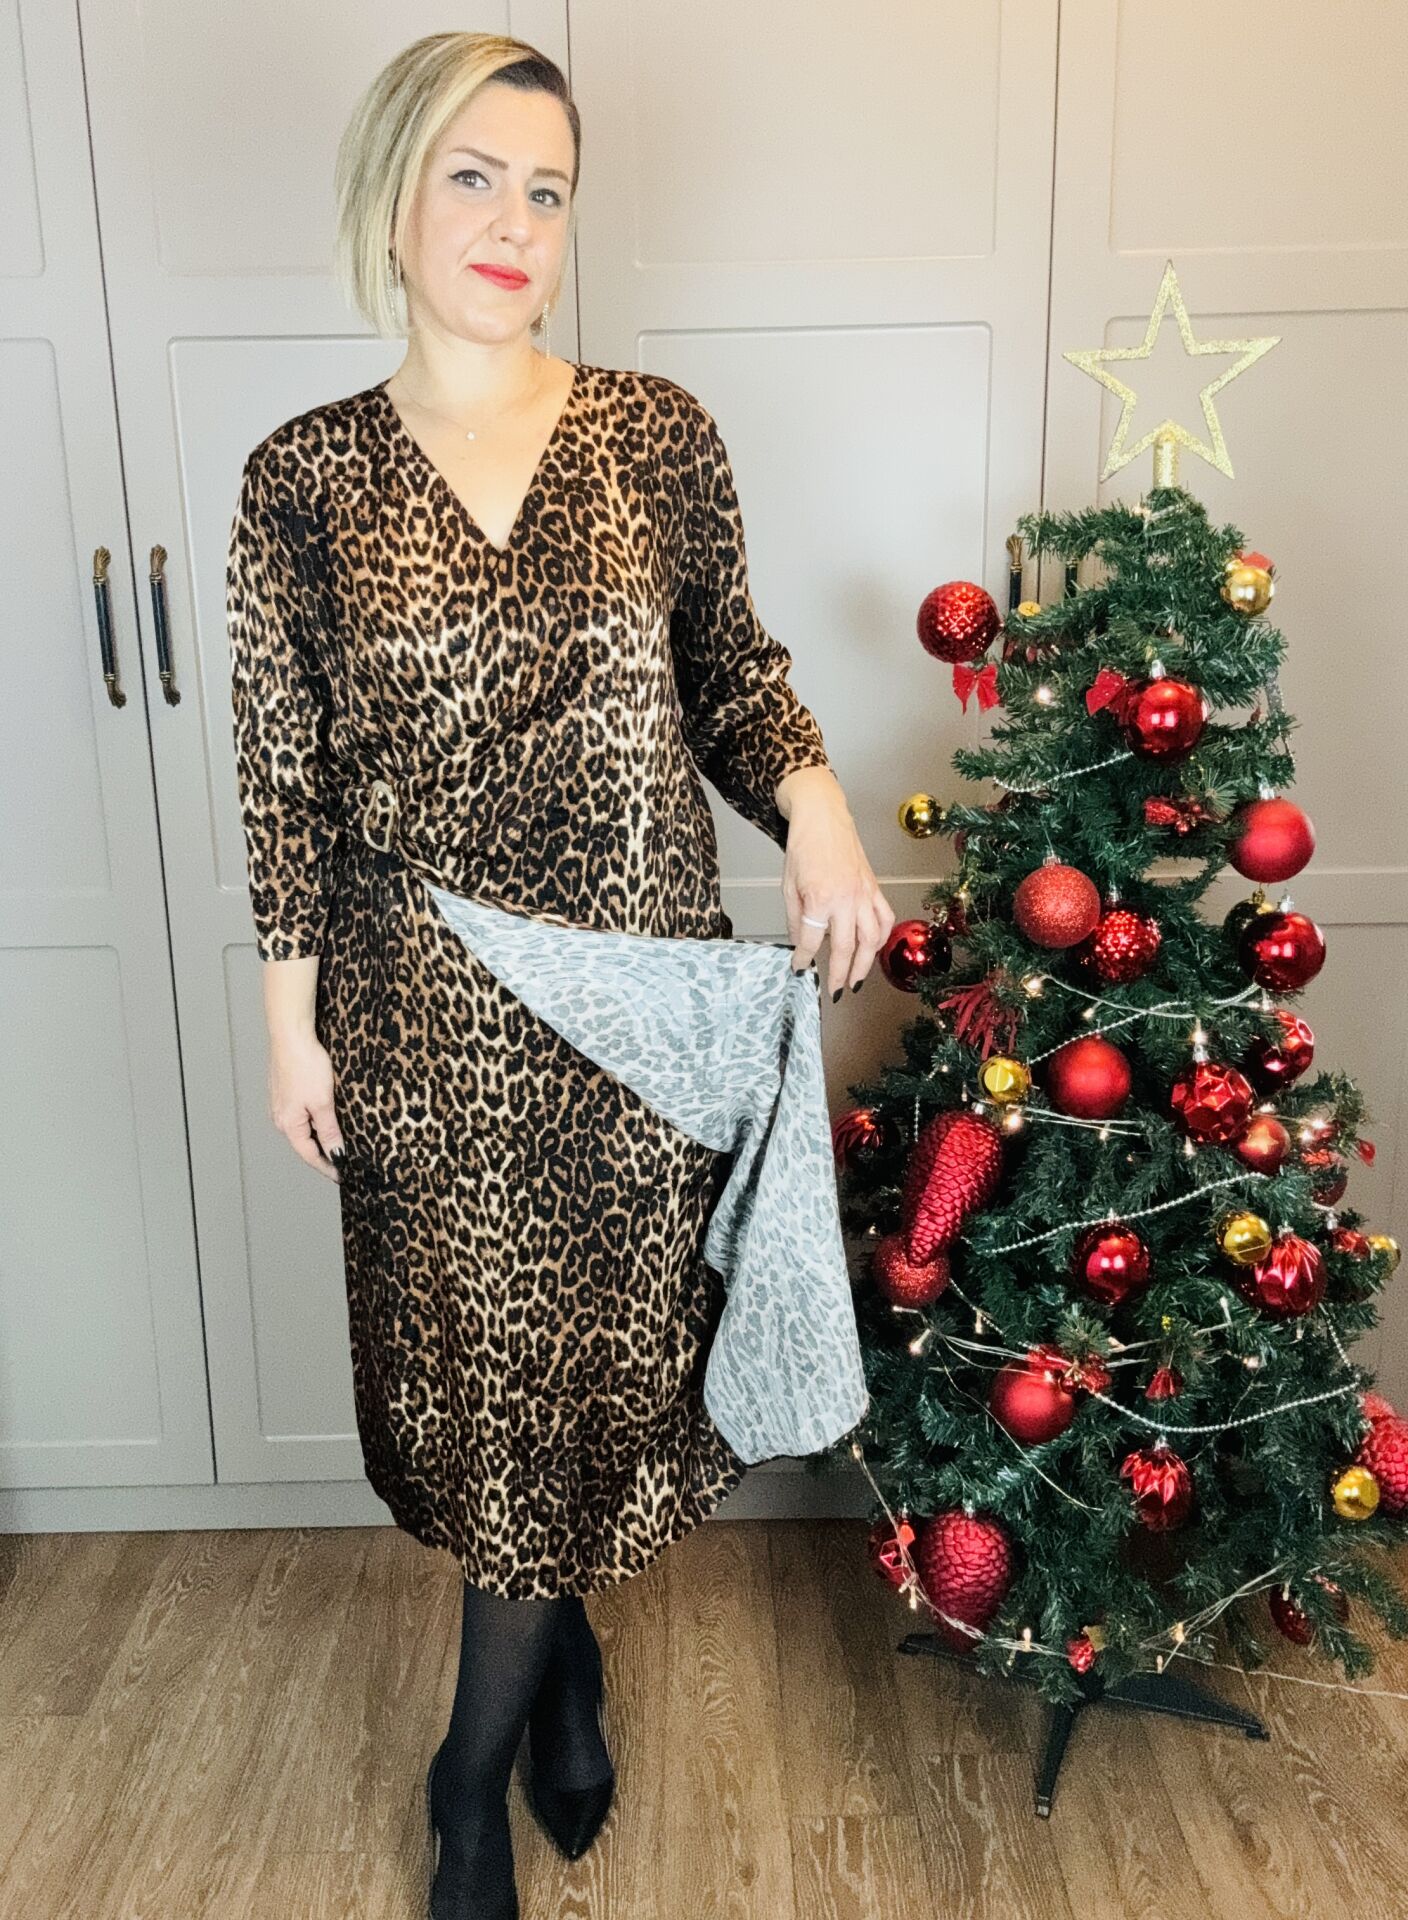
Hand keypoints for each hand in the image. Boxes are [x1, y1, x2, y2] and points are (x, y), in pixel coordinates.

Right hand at [267, 1027, 343, 1181]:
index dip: (327, 1166)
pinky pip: (302, 1113)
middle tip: (344, 1162)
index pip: (310, 1155)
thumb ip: (329, 1131)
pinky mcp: (286, 1091)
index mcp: (288, 1124)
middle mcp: (281, 1117)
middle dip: (323, 1153)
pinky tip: (327, 1118)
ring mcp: (282, 1103)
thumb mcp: (323, 1103)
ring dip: (320, 1136)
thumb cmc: (305, 1065)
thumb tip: (335, 1154)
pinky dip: (315, 1120)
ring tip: (339, 1143)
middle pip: (305, 1143)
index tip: (342, 1175)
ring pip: (303, 1128)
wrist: (292, 1035)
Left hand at [778, 768, 895, 994]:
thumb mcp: (788, 885)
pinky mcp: (874, 887)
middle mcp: (846, 899)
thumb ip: (796, 918)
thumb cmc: (804, 846)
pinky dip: (881, 937)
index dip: (804, 959)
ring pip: (872, 939)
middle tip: (836, 991)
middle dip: (841, 974)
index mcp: (820, 898)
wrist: (822, 816)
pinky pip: (885, 918)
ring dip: (866, 964)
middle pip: (848, 948)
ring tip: (857, 980)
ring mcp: (864, 894)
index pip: (813, 941)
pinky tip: (874, 948)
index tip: (799, 969)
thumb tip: (802, 943)